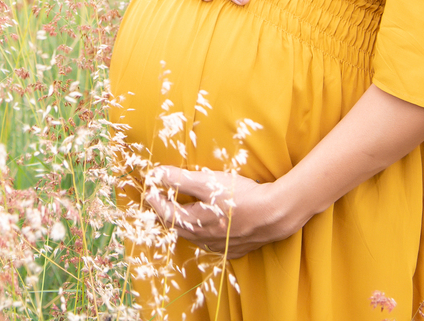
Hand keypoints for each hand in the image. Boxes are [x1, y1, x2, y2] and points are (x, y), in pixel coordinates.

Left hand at [143, 165, 306, 259]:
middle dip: (168, 214)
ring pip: (197, 238)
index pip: (168, 213)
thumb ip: (181, 179)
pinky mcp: (237, 248)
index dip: (157, 201)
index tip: (149, 190)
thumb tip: (157, 175)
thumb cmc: (240, 196)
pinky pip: (215, 244)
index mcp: (195, 224)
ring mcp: (221, 246)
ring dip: (186, 225)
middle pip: (180, 228)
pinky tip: (209, 228)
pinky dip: (206, 235)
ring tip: (182, 212)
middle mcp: (205, 239)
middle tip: (161, 202)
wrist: (274, 214)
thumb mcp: (207, 182)